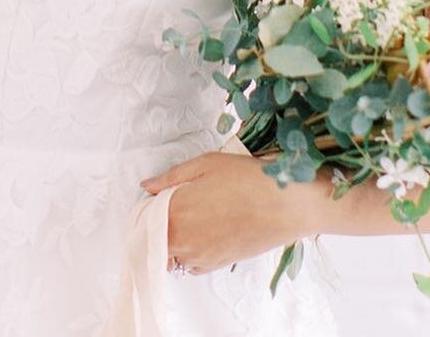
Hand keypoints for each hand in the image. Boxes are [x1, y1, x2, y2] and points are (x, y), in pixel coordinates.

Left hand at [140, 149, 314, 274]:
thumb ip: (171, 177)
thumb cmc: (247, 180)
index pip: (144, 218)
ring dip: (174, 239)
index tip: (153, 197)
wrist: (284, 205)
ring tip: (193, 216)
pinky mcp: (217, 265)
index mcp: (176, 212)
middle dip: (158, 224)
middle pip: (156, 239)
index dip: (147, 206)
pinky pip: (192, 264)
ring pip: (172, 254)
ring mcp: (200, 256)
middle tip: (174, 204)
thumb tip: (149, 186)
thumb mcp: (205, 164)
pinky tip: (204, 231)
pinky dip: (190, 252)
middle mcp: (184, 240)